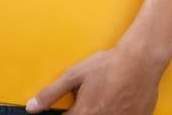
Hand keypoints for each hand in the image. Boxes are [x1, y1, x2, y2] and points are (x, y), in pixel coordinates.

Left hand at [25, 37, 166, 113]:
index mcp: (85, 114)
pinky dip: (117, 111)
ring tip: (105, 96)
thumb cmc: (107, 66)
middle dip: (85, 109)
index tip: (71, 106)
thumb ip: (51, 93)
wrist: (139, 62)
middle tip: (91, 97)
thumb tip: (31, 107)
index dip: (67, 112)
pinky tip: (118, 99)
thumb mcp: (73, 75)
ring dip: (100, 110)